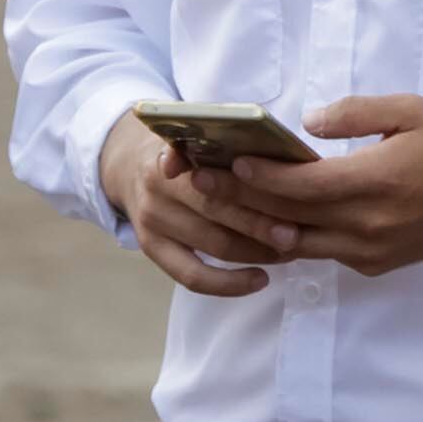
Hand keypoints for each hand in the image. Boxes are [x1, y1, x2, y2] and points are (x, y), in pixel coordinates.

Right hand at [98, 113, 287, 297]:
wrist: (126, 168)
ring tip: (290, 252)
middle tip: (296, 234)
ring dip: (256, 253)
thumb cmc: (185, 152)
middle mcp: (158, 186)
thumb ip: (231, 146)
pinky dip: (229, 284)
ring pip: (213, 245)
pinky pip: (192, 277)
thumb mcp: (199, 137)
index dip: (251, 187)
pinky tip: (260, 281)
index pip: (215, 172)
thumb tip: (289, 163)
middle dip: (262, 225)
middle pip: (217, 210)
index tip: (288, 193)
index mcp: (175, 151)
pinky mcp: (152, 248)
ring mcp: (153, 220)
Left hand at [187, 95, 422, 278]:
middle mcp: (367, 224)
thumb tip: (305, 122)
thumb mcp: (410, 110)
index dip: (258, 176)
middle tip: (201, 181)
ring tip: (224, 204)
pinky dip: (291, 238)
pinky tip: (268, 220)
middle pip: (286, 217)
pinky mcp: (373, 265)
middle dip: (240, 199)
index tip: (226, 161)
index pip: (300, 185)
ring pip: (296, 244)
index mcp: (375, 181)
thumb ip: (354, 112)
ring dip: (257, 225)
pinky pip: (320, 253)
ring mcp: (369, 250)